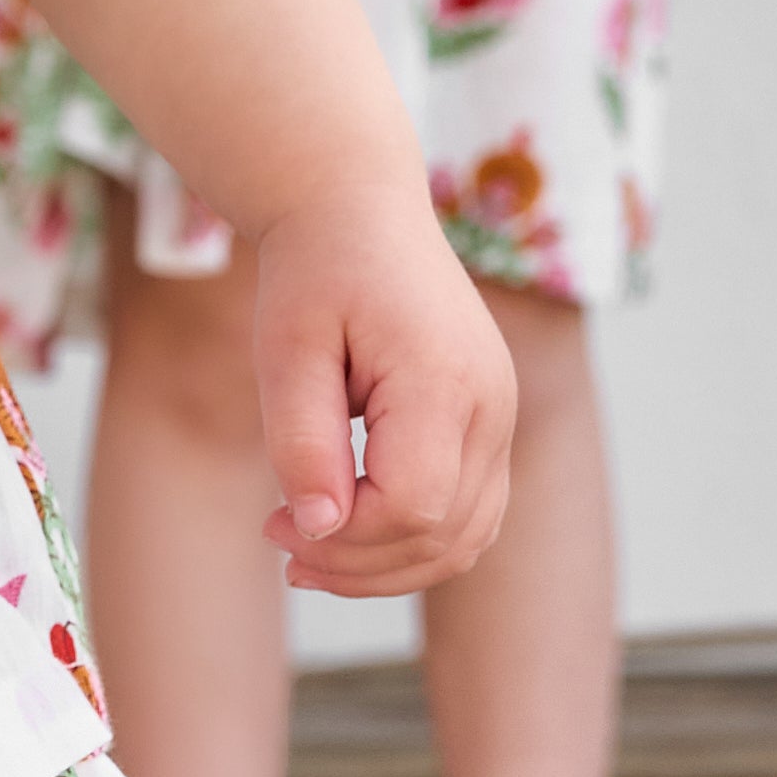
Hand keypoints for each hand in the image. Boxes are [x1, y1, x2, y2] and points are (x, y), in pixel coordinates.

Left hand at [251, 184, 516, 596]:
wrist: (360, 211)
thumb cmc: (316, 270)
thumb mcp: (286, 348)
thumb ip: (303, 439)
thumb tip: (320, 527)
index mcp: (445, 378)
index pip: (413, 506)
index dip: (344, 537)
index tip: (276, 521)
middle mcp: (491, 404)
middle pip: (445, 534)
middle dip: (358, 563)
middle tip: (279, 542)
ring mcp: (500, 417)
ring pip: (467, 539)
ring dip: (388, 566)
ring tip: (308, 554)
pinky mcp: (490, 426)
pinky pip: (470, 515)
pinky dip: (414, 542)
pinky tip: (349, 534)